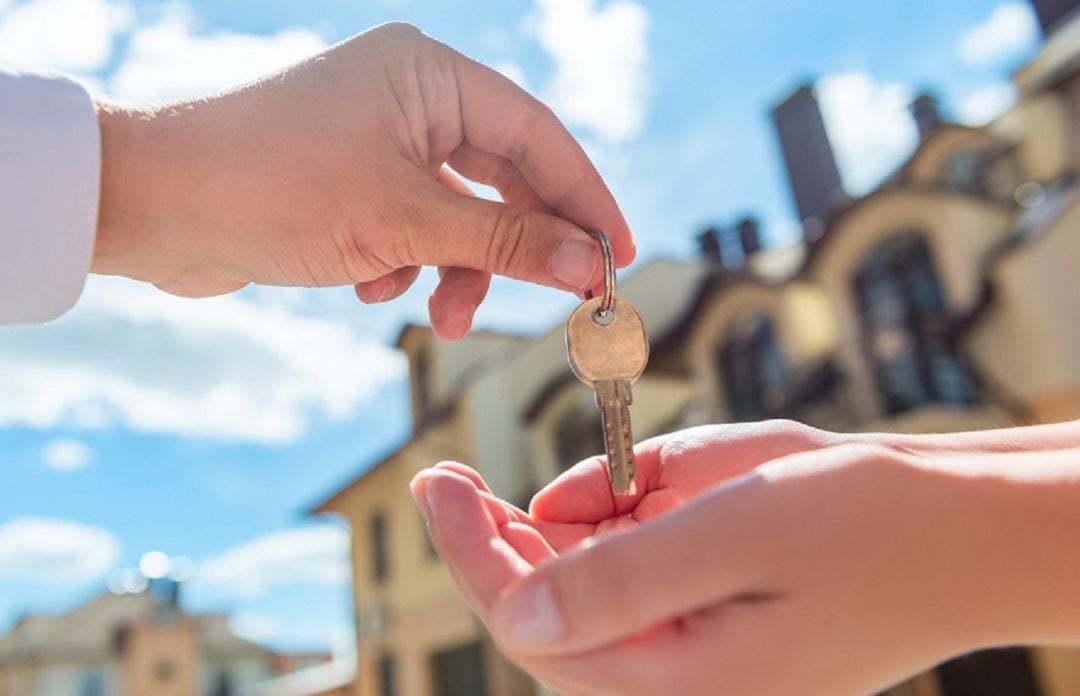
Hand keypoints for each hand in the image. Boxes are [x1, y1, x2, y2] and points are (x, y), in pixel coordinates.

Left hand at [92, 23, 633, 338]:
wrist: (152, 206)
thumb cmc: (272, 187)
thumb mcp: (405, 222)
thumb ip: (506, 242)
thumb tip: (590, 265)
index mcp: (430, 75)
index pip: (539, 137)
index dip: (586, 199)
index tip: (620, 257)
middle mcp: (410, 98)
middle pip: (503, 178)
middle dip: (517, 248)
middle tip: (555, 301)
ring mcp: (380, 141)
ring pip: (459, 213)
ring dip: (459, 270)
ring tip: (440, 316)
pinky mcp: (352, 183)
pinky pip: (414, 228)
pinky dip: (408, 265)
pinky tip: (372, 288)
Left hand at [411, 423, 1076, 695]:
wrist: (955, 525)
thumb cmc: (865, 525)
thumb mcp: (740, 533)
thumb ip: (625, 578)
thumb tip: (513, 611)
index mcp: (677, 681)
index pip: (535, 629)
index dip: (471, 558)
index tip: (433, 483)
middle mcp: (669, 673)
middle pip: (541, 613)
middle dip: (489, 543)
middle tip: (445, 475)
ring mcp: (682, 639)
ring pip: (576, 584)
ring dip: (558, 525)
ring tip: (613, 473)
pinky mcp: (697, 602)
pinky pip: (621, 559)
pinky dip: (607, 511)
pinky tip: (637, 479)